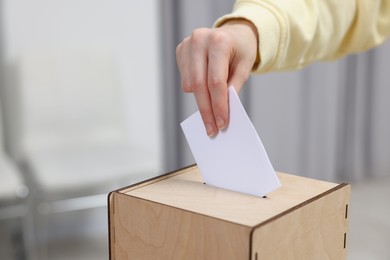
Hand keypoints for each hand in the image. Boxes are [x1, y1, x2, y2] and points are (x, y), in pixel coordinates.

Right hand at [176, 19, 257, 135]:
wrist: (235, 33)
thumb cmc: (241, 51)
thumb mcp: (245, 67)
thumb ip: (233, 88)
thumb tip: (221, 112)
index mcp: (219, 41)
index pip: (216, 81)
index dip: (218, 105)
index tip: (221, 123)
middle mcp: (200, 39)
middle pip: (199, 85)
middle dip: (206, 110)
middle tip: (211, 129)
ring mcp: (187, 44)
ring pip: (190, 85)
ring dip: (201, 102)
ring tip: (212, 110)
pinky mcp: (181, 50)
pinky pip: (185, 79)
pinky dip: (195, 90)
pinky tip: (205, 89)